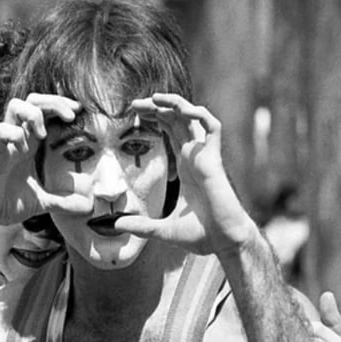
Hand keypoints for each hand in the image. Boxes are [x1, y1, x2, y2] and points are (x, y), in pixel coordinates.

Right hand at [0, 94, 92, 233]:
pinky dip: (16, 135)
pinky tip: (24, 151)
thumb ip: (64, 201)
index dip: (60, 103)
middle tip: (70, 116)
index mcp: (29, 142)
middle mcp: (17, 137)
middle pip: (31, 100)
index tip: (78, 111)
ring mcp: (5, 144)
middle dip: (53, 101)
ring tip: (43, 134)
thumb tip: (88, 206)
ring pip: (14, 106)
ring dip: (33, 113)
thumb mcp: (42, 202)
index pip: (43, 109)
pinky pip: (1, 131)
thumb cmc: (8, 203)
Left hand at [113, 96, 254, 252]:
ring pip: (194, 116)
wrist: (225, 243)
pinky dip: (199, 114)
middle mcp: (194, 156)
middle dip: (157, 107)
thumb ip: (141, 226)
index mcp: (185, 165)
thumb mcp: (163, 230)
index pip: (170, 130)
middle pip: (177, 119)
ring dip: (175, 103)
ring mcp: (205, 155)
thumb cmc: (202, 235)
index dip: (154, 117)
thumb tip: (115, 226)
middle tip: (134, 105)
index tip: (133, 112)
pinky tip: (182, 111)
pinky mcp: (214, 160)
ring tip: (154, 98)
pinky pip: (212, 127)